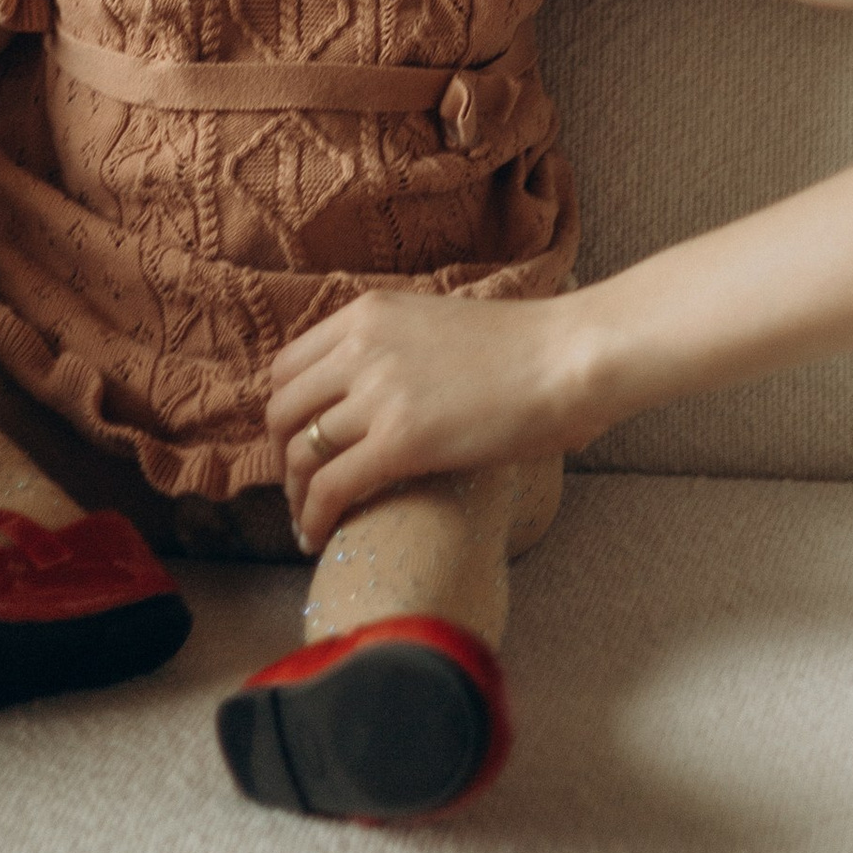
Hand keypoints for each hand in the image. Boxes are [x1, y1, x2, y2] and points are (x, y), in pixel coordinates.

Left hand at [267, 286, 586, 549]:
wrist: (569, 357)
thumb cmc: (524, 349)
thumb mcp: (437, 327)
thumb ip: (396, 351)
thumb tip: (376, 397)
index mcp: (368, 313)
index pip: (287, 365)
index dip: (285, 412)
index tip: (296, 444)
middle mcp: (362, 346)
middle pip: (282, 410)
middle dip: (282, 458)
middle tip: (299, 491)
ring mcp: (379, 392)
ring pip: (300, 453)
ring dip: (296, 497)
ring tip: (309, 522)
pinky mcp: (401, 439)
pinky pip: (330, 487)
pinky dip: (315, 518)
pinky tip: (320, 539)